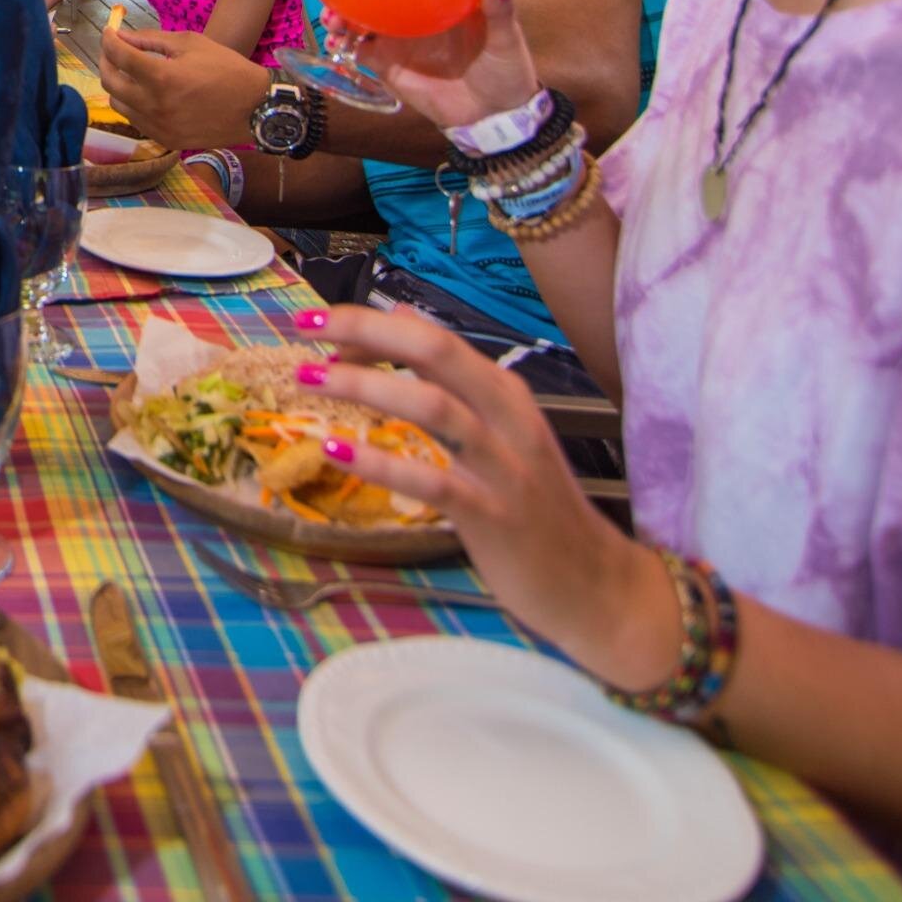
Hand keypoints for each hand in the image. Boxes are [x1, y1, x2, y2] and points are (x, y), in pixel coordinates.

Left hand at [97, 25, 267, 148]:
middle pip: (110, 82)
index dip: (108, 40)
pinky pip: (135, 120)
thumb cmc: (226, 68)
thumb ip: (151, 39)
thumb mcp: (190, 43)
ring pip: (118, 104)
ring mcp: (158, 126)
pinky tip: (144, 93)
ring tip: (129, 72)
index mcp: (161, 78)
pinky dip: (132, 104)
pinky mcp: (165, 139)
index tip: (108, 31)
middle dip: (106, 60)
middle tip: (113, 50)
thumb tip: (122, 36)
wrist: (255, 108)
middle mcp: (154, 105)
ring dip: (117, 85)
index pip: (119, 56)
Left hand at [289, 304, 675, 689]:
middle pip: (436, 354)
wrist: (594, 585)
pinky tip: (336, 451)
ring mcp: (503, 467)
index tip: (323, 326)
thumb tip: (401, 317)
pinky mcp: (493, 516)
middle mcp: (509, 420)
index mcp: (507, 394)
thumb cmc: (537, 506)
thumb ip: (452, 378)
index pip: (436, 339)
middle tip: (307, 327)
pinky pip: (432, 480)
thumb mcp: (502, 430)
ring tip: (311, 381)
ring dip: (366, 387)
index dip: (376, 324)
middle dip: (368, 332)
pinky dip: (381, 462)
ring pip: (434, 407)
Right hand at [355, 0, 543, 132]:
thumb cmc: (506, 71)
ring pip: (362, 22)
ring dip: (342, 17)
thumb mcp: (505, 37)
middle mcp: (415, 16)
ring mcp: (400, 41)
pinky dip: (345, 47)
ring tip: (332, 20)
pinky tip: (337, 44)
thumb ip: (499, 9)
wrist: (496, 117)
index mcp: (440, 1)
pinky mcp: (391, 68)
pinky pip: (361, 53)